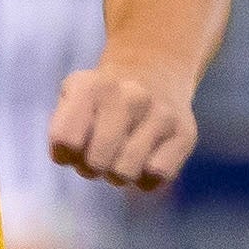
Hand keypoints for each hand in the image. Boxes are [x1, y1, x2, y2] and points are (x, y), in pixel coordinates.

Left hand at [51, 56, 197, 192]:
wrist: (155, 70)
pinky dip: (146, 178)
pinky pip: (157, 177)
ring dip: (118, 174)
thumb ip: (62, 128)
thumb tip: (68, 157)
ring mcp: (161, 114)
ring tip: (121, 156)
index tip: (73, 145)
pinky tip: (145, 160)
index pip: (66, 142)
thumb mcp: (73, 96)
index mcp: (92, 87)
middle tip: (99, 154)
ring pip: (126, 173)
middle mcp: (129, 96)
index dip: (65, 153)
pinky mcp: (186, 134)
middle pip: (96, 163)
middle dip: (92, 167)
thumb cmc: (103, 98)